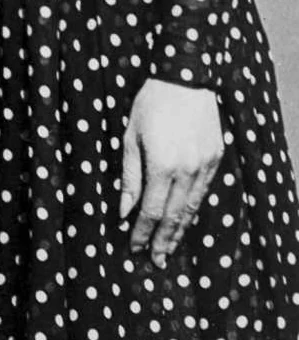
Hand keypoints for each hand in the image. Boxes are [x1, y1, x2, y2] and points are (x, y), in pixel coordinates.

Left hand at [120, 78, 224, 267]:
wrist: (184, 78)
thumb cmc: (150, 103)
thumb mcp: (130, 136)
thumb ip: (129, 176)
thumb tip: (124, 210)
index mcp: (162, 165)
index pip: (152, 210)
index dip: (142, 231)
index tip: (134, 247)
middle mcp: (187, 170)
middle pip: (174, 216)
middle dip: (162, 240)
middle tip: (155, 261)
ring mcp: (205, 166)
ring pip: (192, 208)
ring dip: (180, 231)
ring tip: (169, 248)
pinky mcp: (216, 159)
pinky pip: (203, 192)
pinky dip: (192, 209)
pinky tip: (185, 220)